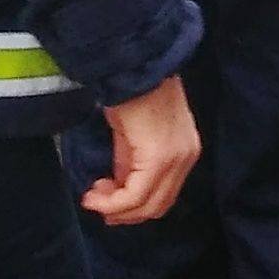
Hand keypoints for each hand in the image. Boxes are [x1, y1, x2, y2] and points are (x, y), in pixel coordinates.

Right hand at [81, 75, 200, 224]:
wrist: (133, 66)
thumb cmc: (131, 89)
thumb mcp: (133, 133)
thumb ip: (130, 161)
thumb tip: (117, 185)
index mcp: (185, 151)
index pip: (163, 195)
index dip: (133, 206)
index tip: (104, 200)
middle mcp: (186, 158)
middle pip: (157, 206)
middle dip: (123, 212)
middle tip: (96, 203)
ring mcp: (176, 159)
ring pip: (146, 204)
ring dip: (115, 207)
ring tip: (92, 196)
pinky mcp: (159, 159)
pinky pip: (135, 194)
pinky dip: (112, 201)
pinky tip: (94, 193)